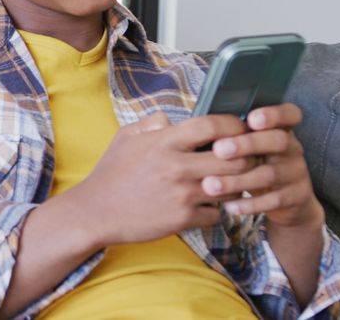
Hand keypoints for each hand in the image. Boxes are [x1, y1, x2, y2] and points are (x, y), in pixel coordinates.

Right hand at [67, 112, 257, 247]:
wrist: (95, 212)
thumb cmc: (111, 173)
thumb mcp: (125, 137)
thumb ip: (152, 124)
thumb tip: (172, 119)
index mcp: (164, 142)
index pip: (212, 126)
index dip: (233, 125)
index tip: (239, 128)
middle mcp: (176, 167)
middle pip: (234, 158)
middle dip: (244, 157)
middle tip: (243, 158)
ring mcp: (182, 195)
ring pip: (231, 188)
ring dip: (234, 185)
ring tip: (228, 182)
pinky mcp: (183, 220)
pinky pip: (217, 214)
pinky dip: (217, 210)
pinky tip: (207, 205)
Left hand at [201, 104, 324, 228]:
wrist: (285, 200)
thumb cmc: (256, 164)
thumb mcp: (251, 147)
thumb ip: (235, 136)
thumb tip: (201, 126)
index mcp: (282, 129)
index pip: (290, 113)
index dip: (274, 114)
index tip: (252, 119)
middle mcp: (293, 148)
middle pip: (278, 141)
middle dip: (247, 144)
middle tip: (219, 150)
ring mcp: (297, 173)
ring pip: (269, 174)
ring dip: (237, 180)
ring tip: (210, 185)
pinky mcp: (296, 197)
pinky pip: (273, 201)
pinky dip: (249, 204)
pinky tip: (229, 205)